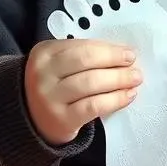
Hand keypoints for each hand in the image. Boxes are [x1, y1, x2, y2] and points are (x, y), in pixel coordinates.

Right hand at [25, 39, 139, 145]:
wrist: (31, 119)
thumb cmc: (54, 86)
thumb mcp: (58, 64)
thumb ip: (82, 55)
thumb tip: (121, 53)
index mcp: (44, 53)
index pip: (82, 46)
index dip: (108, 49)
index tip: (128, 52)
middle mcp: (43, 74)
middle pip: (85, 61)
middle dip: (114, 61)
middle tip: (134, 65)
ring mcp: (50, 97)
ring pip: (91, 83)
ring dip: (118, 80)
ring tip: (135, 79)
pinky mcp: (61, 119)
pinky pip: (94, 106)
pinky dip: (115, 100)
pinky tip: (128, 96)